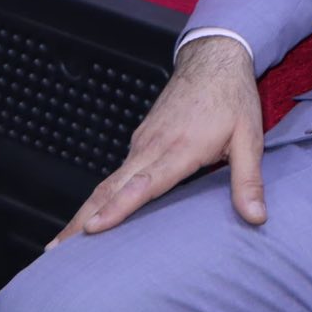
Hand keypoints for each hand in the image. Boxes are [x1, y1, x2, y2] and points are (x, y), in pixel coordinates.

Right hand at [49, 35, 262, 247]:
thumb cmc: (233, 98)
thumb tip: (257, 218)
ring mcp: (143, 143)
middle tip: (54, 252)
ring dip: (84, 211)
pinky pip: (117, 174)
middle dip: (82, 221)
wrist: (214, 59)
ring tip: (60, 245)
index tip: (91, 228)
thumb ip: (249, 180)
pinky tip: (90, 219)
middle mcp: (153, 146)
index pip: (144, 184)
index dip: (117, 208)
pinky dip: (99, 198)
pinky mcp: (141, 141)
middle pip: (111, 189)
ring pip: (108, 183)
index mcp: (180, 148)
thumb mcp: (250, 137)